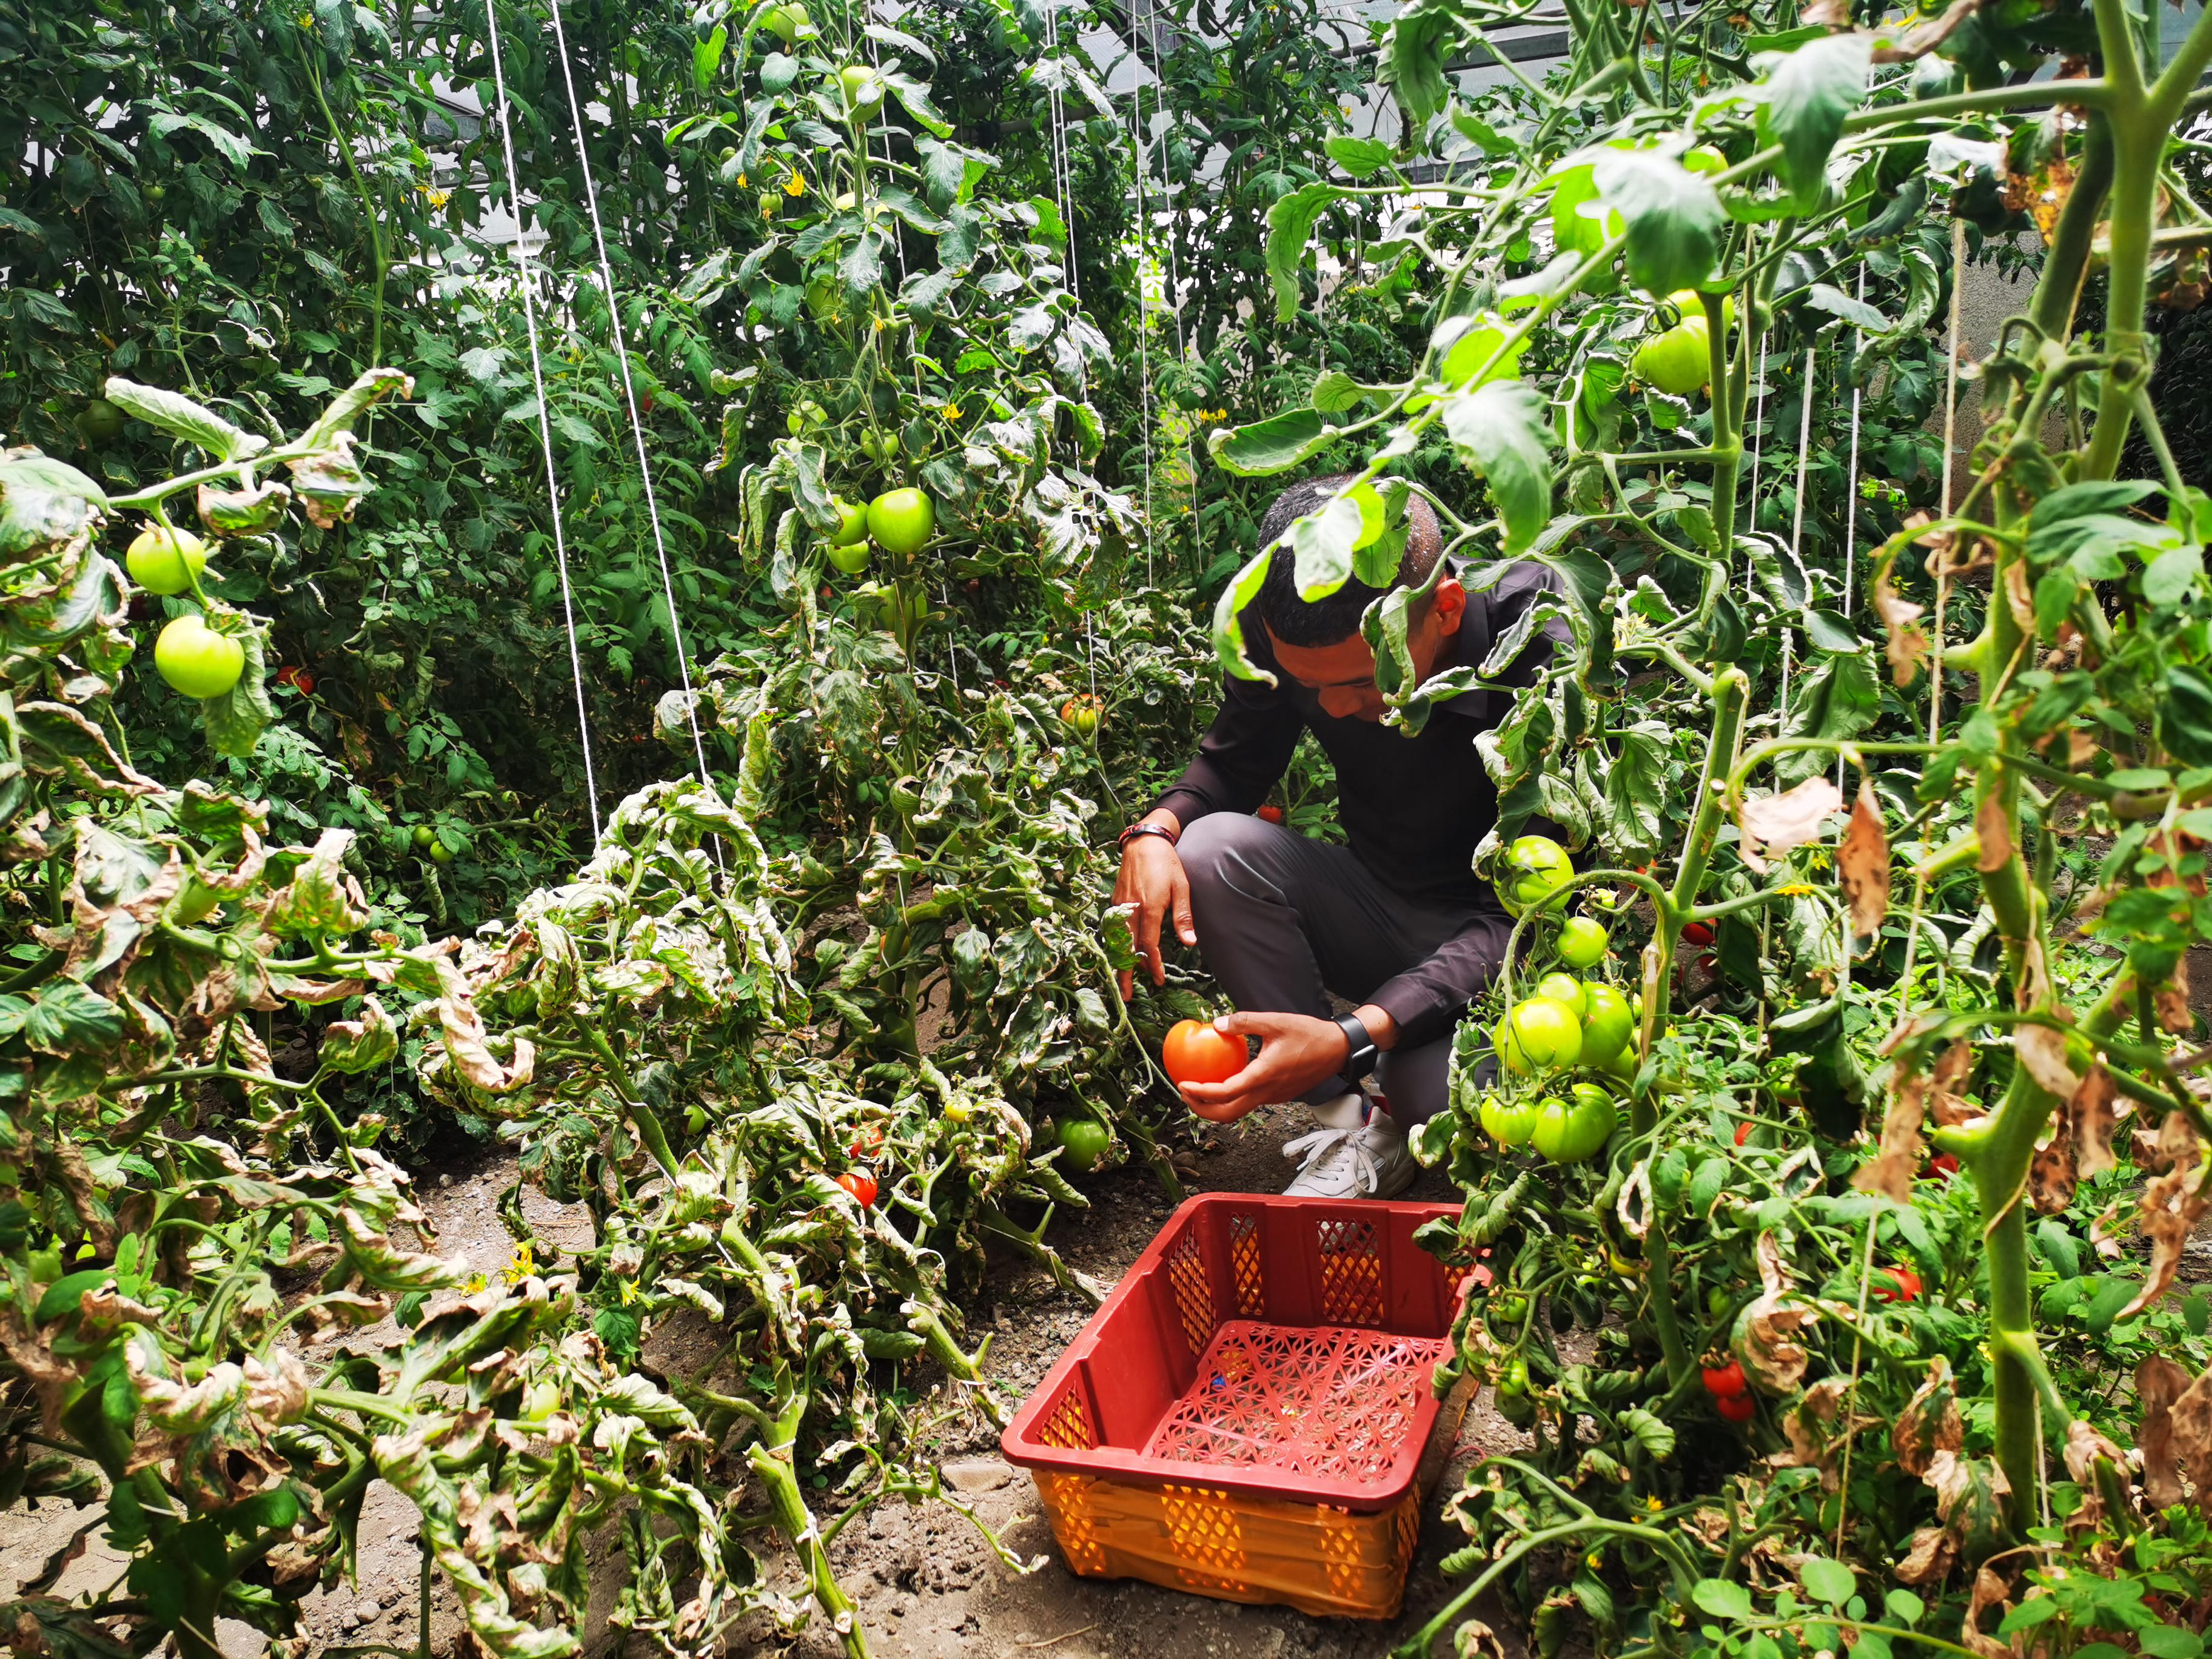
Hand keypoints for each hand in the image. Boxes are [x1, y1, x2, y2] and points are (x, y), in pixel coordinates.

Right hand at [1111, 816, 1190, 998]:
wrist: (1144, 842)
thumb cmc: (1167, 863)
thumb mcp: (1182, 888)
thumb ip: (1184, 917)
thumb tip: (1190, 943)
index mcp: (1150, 907)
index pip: (1149, 944)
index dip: (1153, 965)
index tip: (1158, 980)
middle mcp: (1131, 909)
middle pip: (1126, 949)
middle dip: (1127, 973)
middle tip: (1127, 994)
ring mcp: (1120, 905)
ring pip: (1117, 941)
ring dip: (1120, 962)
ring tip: (1122, 980)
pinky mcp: (1115, 901)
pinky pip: (1114, 929)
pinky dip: (1117, 945)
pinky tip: (1122, 955)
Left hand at [1177, 1011, 1350, 1123]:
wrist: (1339, 1050)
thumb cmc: (1310, 1034)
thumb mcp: (1276, 1021)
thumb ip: (1245, 1022)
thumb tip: (1217, 1023)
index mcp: (1263, 1076)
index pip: (1225, 1093)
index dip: (1200, 1093)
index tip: (1182, 1084)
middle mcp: (1267, 1093)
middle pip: (1228, 1114)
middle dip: (1202, 1109)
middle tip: (1185, 1094)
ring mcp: (1274, 1097)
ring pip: (1239, 1111)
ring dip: (1216, 1106)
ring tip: (1199, 1088)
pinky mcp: (1279, 1095)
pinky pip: (1251, 1101)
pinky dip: (1233, 1097)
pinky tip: (1226, 1079)